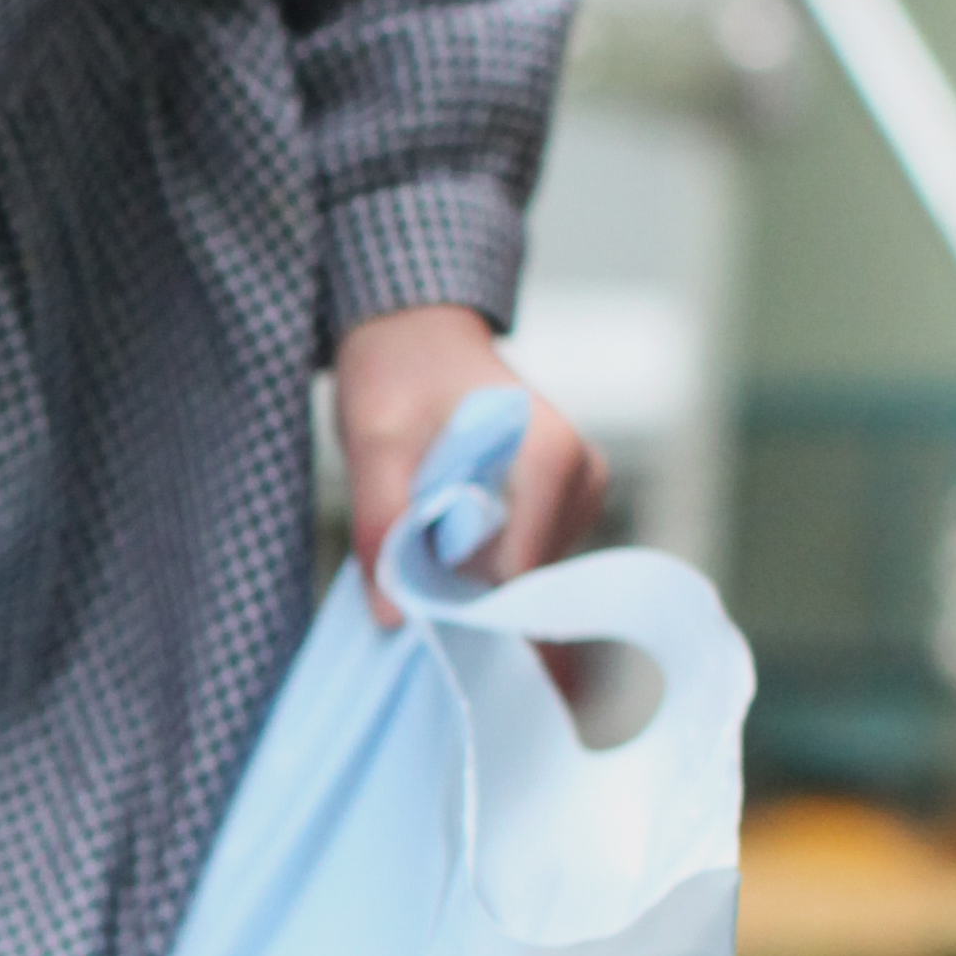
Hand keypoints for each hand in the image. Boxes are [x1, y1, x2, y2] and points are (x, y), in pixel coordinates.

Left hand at [333, 302, 607, 626]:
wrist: (414, 337)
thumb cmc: (397, 376)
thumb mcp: (372, 444)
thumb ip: (381, 525)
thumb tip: (395, 617)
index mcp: (551, 452)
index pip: (516, 569)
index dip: (455, 587)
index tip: (410, 569)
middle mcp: (583, 471)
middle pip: (521, 575)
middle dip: (458, 572)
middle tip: (413, 521)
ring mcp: (582, 489)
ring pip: (521, 573)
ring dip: (466, 560)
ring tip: (432, 503)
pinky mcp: (570, 502)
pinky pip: (524, 558)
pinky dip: (481, 551)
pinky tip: (454, 509)